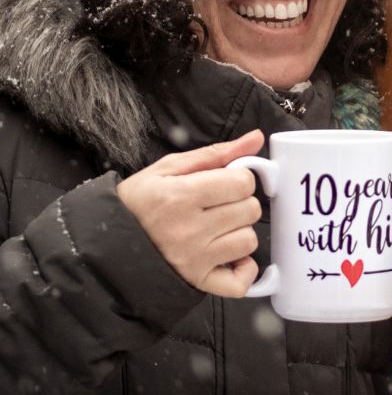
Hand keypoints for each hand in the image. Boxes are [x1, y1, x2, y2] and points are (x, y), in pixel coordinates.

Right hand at [117, 129, 264, 296]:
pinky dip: (243, 269)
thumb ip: (217, 153)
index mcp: (182, 195)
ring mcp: (194, 259)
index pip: (243, 183)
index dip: (239, 178)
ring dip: (239, 231)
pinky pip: (240, 282)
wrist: (107, 242)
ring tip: (218, 227)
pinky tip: (230, 256)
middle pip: (250, 210)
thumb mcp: (170, 168)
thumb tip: (255, 138)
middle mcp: (189, 230)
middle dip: (240, 202)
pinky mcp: (196, 282)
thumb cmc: (139, 201)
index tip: (225, 180)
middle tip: (218, 203)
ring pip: (248, 241)